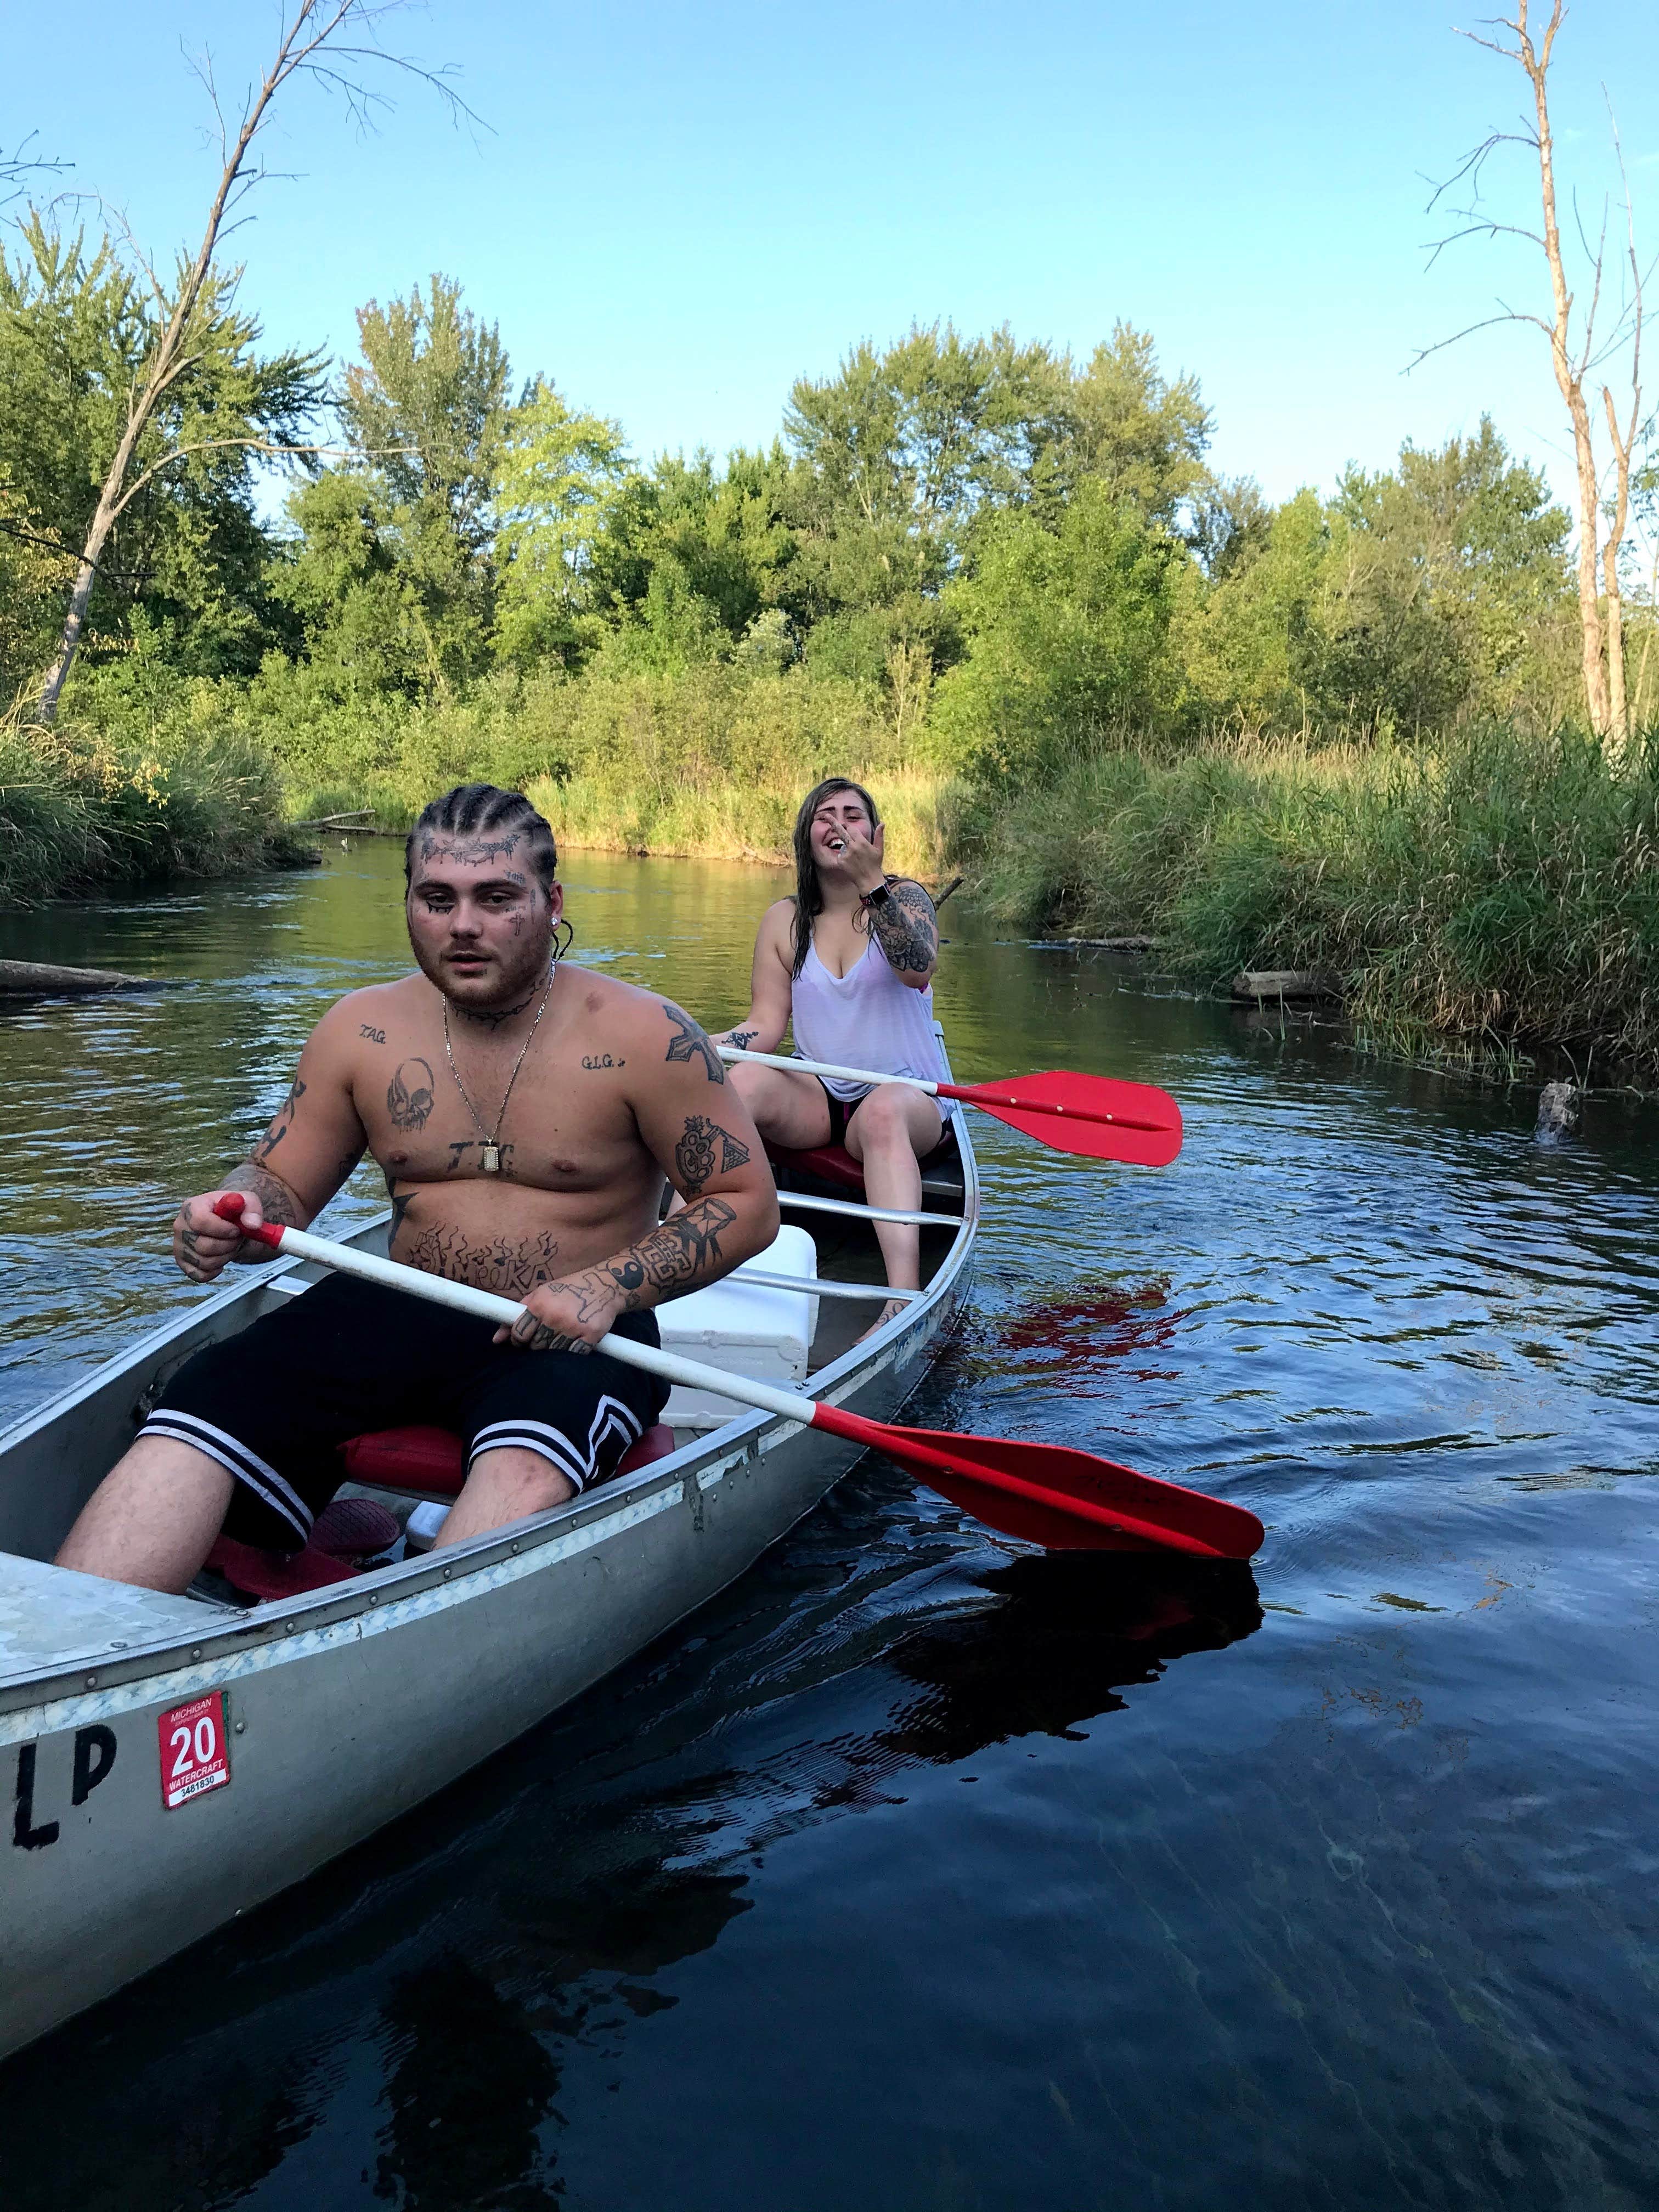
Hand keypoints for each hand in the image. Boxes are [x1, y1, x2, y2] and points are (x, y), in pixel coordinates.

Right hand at [174, 1190, 263, 1282]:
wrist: (225, 1224)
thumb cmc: (233, 1211)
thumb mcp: (247, 1203)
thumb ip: (252, 1210)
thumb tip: (252, 1225)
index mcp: (191, 1207)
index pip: (200, 1221)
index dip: (222, 1229)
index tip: (236, 1229)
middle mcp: (180, 1226)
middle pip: (204, 1245)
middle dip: (228, 1245)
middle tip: (237, 1238)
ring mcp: (179, 1246)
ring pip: (205, 1262)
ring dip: (225, 1257)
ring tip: (230, 1246)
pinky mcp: (182, 1263)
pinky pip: (201, 1275)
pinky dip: (216, 1270)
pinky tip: (221, 1258)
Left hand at [494, 1272, 619, 1352]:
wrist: (604, 1284)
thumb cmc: (568, 1289)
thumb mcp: (540, 1294)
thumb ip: (517, 1315)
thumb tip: (496, 1339)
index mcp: (539, 1305)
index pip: (519, 1334)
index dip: (518, 1340)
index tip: (524, 1339)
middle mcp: (554, 1316)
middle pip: (535, 1346)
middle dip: (538, 1343)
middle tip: (547, 1334)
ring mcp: (573, 1327)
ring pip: (553, 1353)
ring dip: (555, 1348)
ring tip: (561, 1335)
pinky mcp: (590, 1336)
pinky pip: (573, 1355)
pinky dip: (572, 1351)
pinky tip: (574, 1340)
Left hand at [824, 815, 885, 894]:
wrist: (869, 880)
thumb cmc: (875, 864)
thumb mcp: (879, 849)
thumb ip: (879, 835)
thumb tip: (882, 823)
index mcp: (862, 842)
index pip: (851, 829)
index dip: (850, 829)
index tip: (847, 827)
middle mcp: (853, 847)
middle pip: (841, 831)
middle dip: (833, 823)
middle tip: (826, 815)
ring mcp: (846, 854)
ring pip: (843, 846)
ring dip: (847, 849)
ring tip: (856, 859)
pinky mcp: (841, 861)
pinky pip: (840, 855)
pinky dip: (844, 858)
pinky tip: (851, 864)